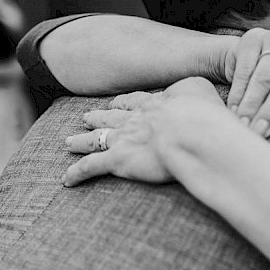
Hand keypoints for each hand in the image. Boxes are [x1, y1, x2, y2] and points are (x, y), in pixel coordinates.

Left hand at [63, 79, 224, 186]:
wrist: (192, 130)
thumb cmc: (203, 112)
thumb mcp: (200, 89)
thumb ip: (192, 90)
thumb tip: (191, 95)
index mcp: (154, 103)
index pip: (133, 102)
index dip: (123, 103)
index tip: (115, 103)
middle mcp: (135, 119)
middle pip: (110, 118)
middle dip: (98, 117)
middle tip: (85, 117)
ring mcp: (123, 139)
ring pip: (95, 139)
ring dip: (81, 140)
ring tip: (68, 142)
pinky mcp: (117, 160)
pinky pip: (91, 167)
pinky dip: (77, 173)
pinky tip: (66, 180)